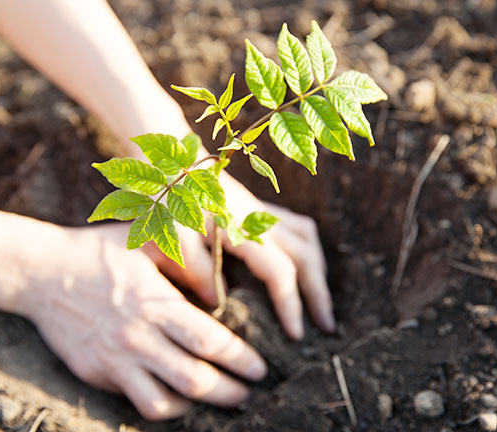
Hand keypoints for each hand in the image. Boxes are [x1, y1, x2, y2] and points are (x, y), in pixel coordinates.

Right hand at [18, 224, 266, 419]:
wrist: (41, 271)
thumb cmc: (101, 251)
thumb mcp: (147, 243)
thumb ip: (187, 263)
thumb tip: (218, 293)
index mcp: (155, 303)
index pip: (210, 341)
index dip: (241, 359)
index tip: (259, 368)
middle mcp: (137, 337)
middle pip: (195, 380)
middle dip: (229, 392)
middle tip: (248, 393)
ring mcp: (114, 360)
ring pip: (164, 402)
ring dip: (197, 406)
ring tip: (216, 399)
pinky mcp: (96, 374)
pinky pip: (135, 402)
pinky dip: (163, 406)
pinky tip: (177, 397)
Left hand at [141, 172, 334, 339]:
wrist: (172, 162)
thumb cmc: (170, 199)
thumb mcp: (175, 237)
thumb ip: (198, 270)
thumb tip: (218, 302)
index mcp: (244, 228)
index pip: (280, 272)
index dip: (291, 304)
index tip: (296, 335)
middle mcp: (262, 219)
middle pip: (306, 256)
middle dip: (319, 293)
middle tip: (327, 327)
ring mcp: (263, 211)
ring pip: (308, 239)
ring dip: (317, 270)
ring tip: (318, 300)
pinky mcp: (259, 208)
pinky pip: (297, 227)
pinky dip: (306, 250)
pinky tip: (300, 267)